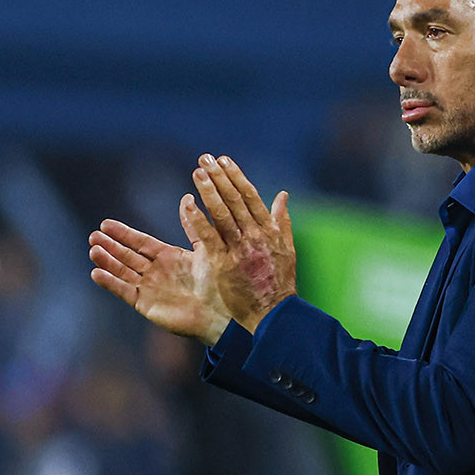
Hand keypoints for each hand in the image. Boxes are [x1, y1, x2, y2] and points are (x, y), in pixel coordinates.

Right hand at [88, 212, 231, 346]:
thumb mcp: (205, 247)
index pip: (140, 241)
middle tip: (93, 235)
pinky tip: (97, 273)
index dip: (123, 233)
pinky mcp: (146, 304)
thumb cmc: (218, 281)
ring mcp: (149, 287)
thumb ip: (193, 225)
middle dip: (110, 246)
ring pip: (122, 271)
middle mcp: (156, 271)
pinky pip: (124, 291)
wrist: (221, 312)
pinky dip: (111, 283)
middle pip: (127, 255)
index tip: (105, 223)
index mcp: (168, 256)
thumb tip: (187, 197)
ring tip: (93, 250)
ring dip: (107, 261)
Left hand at [187, 154, 296, 333]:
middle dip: (219, 177)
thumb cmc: (279, 284)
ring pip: (223, 214)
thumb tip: (283, 195)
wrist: (273, 316)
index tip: (223, 160)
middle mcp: (256, 236)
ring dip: (209, 191)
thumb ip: (282, 221)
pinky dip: (198, 219)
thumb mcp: (286, 250)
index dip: (236, 176)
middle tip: (205, 159)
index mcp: (269, 231)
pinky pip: (209, 237)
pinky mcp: (224, 264)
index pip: (250, 196)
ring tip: (197, 172)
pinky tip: (188, 204)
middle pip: (235, 200)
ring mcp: (240, 249)